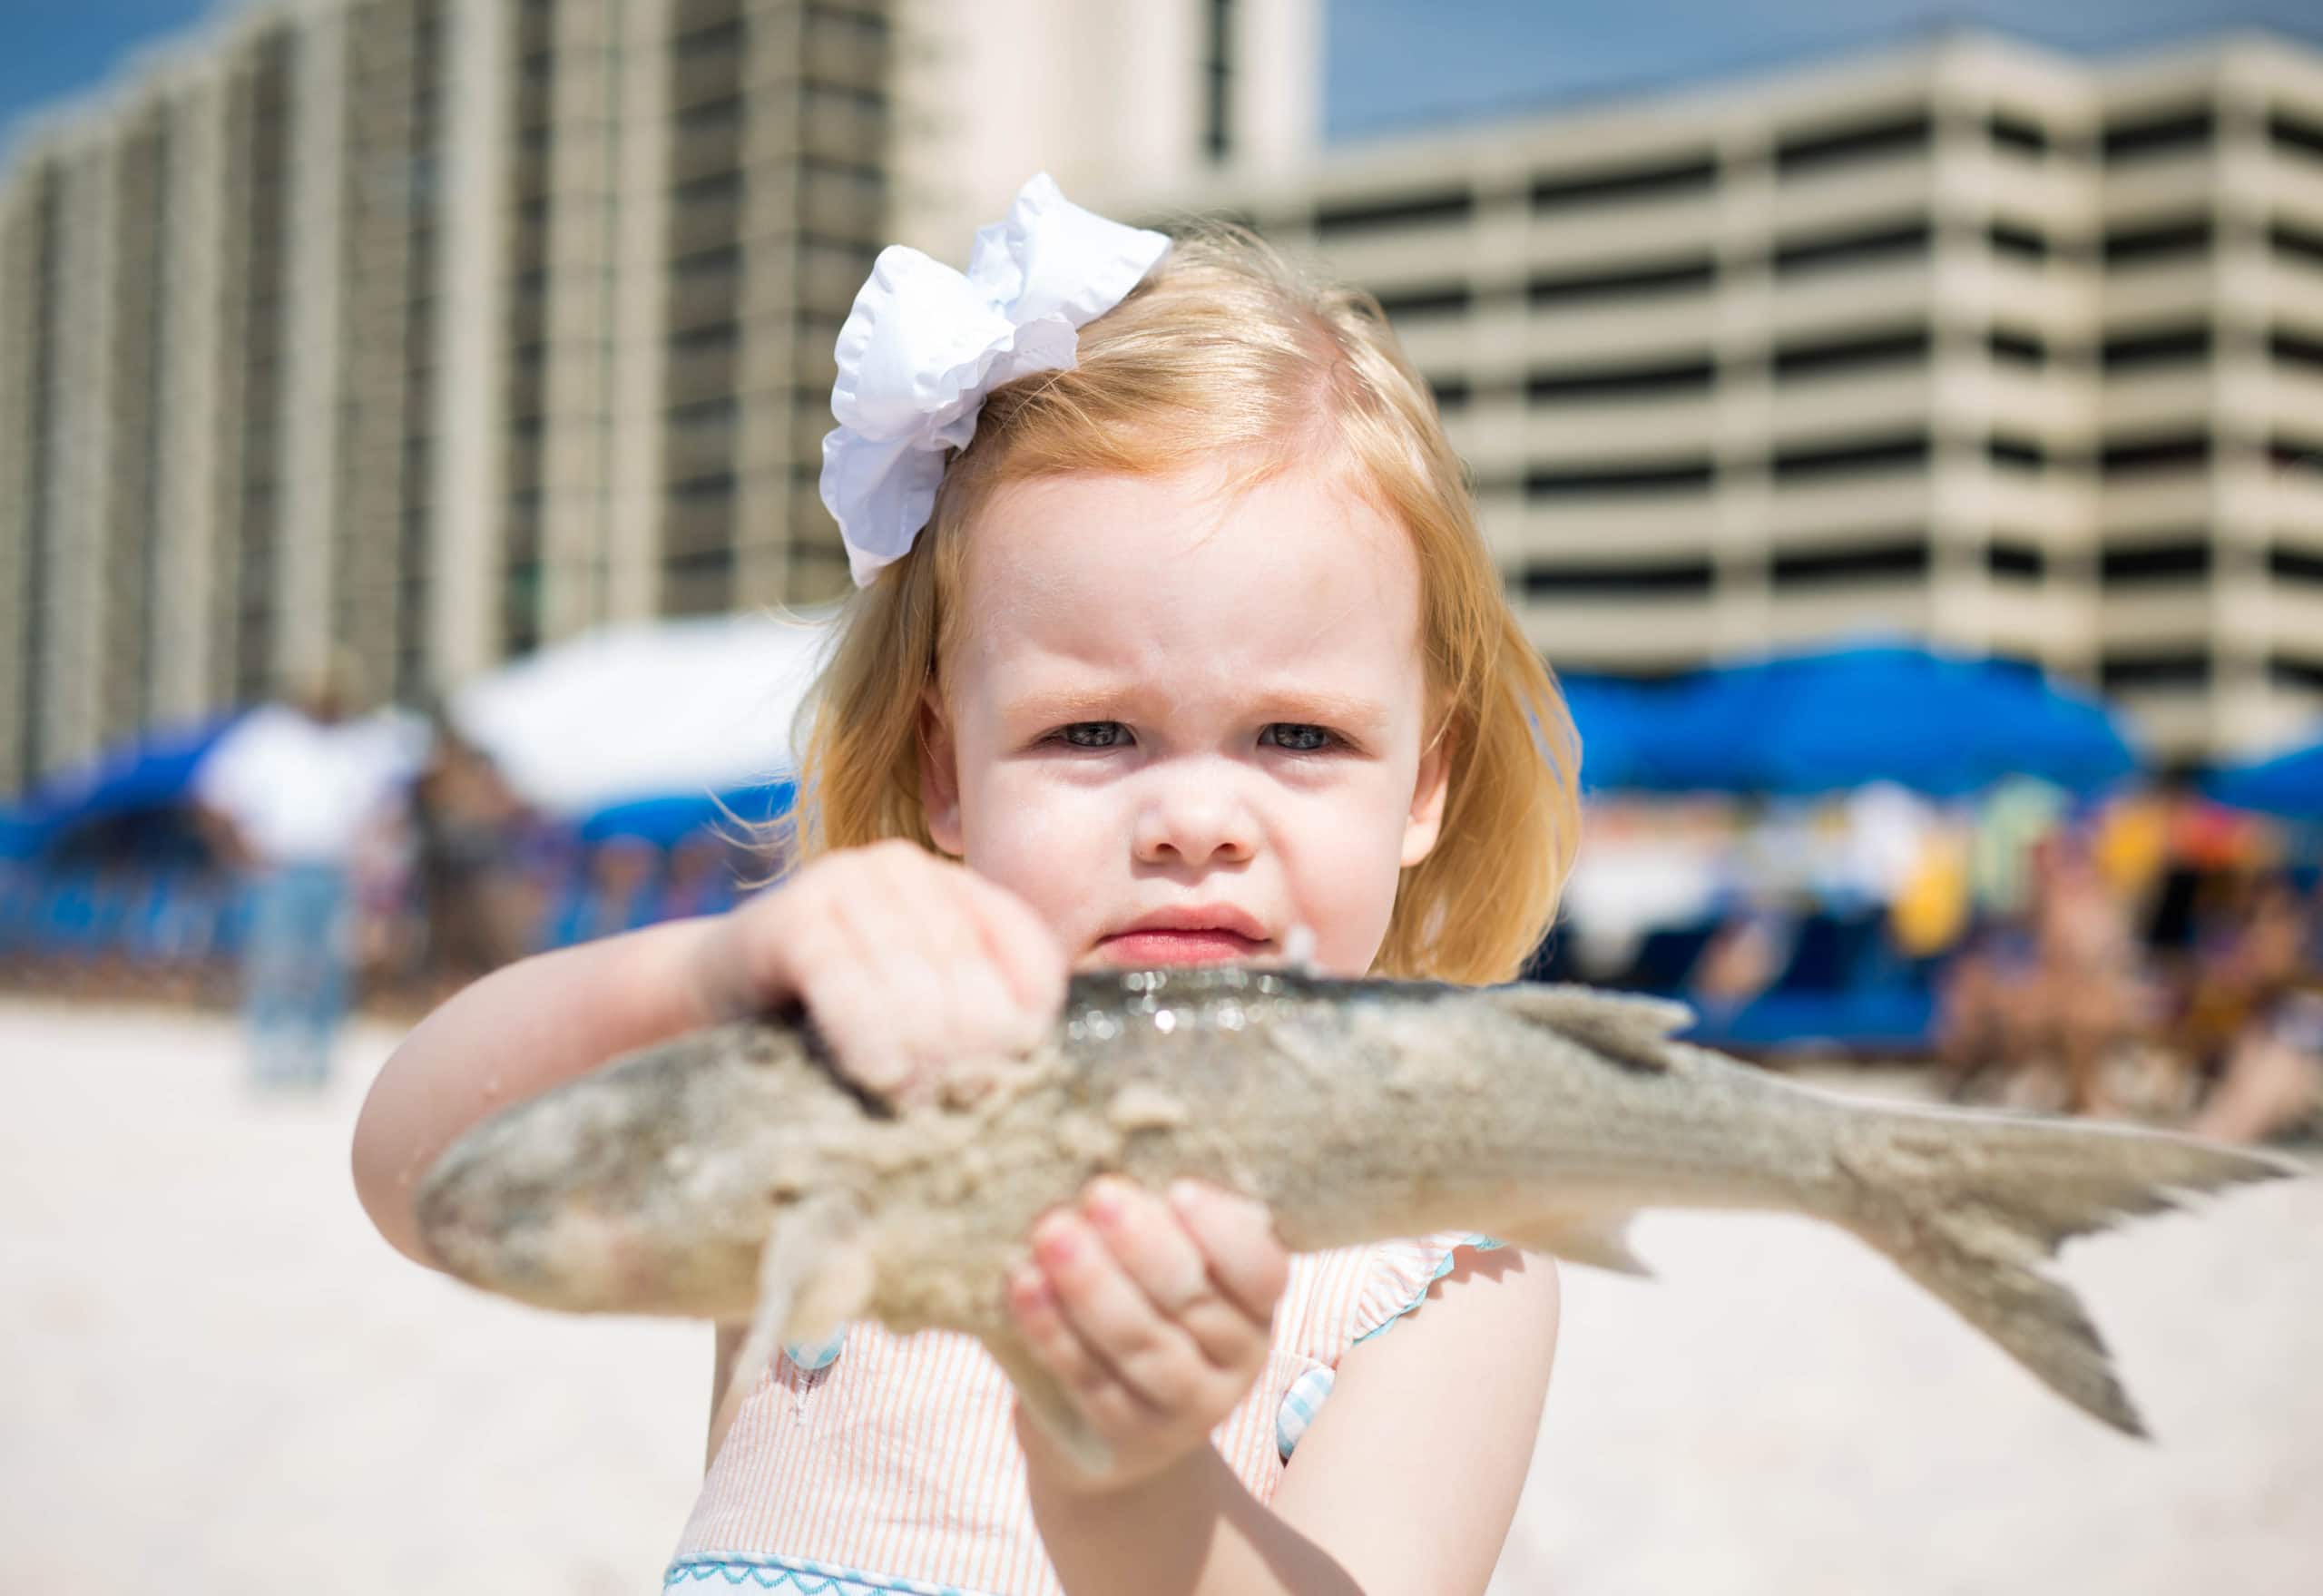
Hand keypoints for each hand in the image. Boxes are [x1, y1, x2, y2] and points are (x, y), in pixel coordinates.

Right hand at [690, 839, 1066, 1102]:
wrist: (703, 995)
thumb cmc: (824, 1019)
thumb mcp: (911, 1011)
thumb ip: (971, 1025)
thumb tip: (1036, 1067)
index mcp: (956, 890)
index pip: (1029, 956)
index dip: (1028, 1026)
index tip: (1010, 1076)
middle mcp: (907, 870)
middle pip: (974, 977)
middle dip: (970, 1053)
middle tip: (956, 1102)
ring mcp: (847, 881)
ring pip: (915, 984)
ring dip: (923, 1056)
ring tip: (917, 1101)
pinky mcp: (792, 914)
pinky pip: (847, 981)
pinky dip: (869, 1035)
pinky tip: (879, 1075)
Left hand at [1009, 1176, 1290, 1493]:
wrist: (1103, 1425)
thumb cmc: (1132, 1300)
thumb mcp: (1161, 1260)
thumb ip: (1153, 1217)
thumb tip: (1105, 1141)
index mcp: (1255, 1301)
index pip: (1261, 1269)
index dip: (1223, 1232)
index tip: (1178, 1188)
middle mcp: (1235, 1358)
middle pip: (1193, 1301)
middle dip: (1144, 1246)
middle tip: (1097, 1194)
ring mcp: (1187, 1408)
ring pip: (1141, 1344)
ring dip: (1092, 1286)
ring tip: (1050, 1233)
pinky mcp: (1128, 1438)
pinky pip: (1090, 1381)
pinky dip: (1053, 1332)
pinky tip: (1024, 1286)